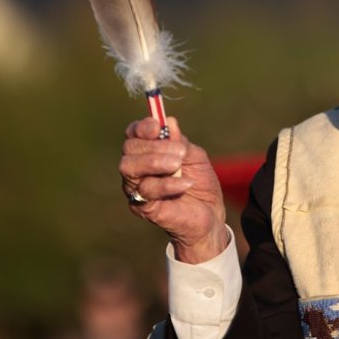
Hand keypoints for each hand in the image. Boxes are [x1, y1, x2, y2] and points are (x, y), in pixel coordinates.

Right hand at [119, 116, 228, 263]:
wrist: (209, 216)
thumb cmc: (200, 183)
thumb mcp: (195, 157)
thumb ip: (180, 141)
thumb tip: (169, 121)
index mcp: (147, 152)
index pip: (134, 134)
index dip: (142, 127)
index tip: (158, 127)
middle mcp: (137, 168)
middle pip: (129, 148)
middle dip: (153, 146)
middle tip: (179, 152)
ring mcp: (136, 188)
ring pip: (129, 167)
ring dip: (155, 161)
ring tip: (178, 165)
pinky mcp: (142, 207)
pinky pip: (146, 190)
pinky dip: (168, 184)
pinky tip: (186, 184)